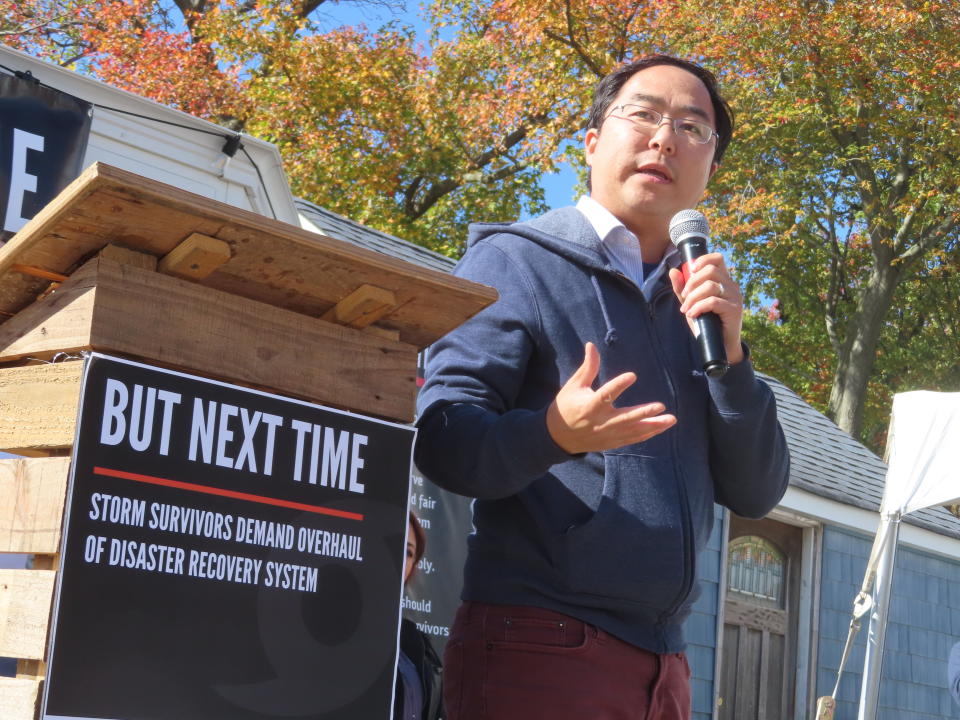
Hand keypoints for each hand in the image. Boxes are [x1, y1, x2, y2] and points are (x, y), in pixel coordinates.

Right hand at [546, 342, 676, 453]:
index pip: (606, 394)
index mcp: (590, 406)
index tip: (632, 375)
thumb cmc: (566, 406)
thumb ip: (588, 367)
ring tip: (671, 419)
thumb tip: (591, 345)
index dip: (619, 385)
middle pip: (625, 418)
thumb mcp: (574, 385)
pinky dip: (646, 434)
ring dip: (653, 426)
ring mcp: (607, 434)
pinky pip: (632, 439)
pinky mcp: (611, 442)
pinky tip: (660, 428)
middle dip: (644, 413)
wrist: (558, 437)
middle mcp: (600, 422)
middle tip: (661, 406)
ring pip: (633, 431)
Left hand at [668, 253, 743, 364]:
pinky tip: (692, 314)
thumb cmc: (706, 322)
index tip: (690, 270)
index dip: (703, 260)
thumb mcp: (691, 303)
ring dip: (693, 297)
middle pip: (711, 270)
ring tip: (687, 309)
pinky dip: (698, 307)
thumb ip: (682, 289)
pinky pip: (713, 301)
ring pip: (710, 286)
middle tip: (684, 297)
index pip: (717, 259)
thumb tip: (673, 271)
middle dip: (692, 283)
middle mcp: (731, 285)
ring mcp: (735, 297)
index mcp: (723, 281)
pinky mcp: (734, 309)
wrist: (719, 344)